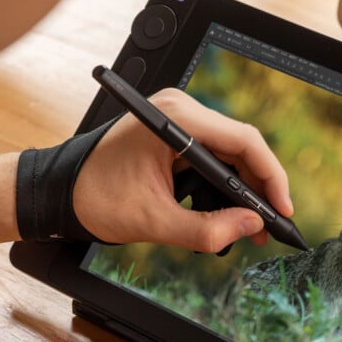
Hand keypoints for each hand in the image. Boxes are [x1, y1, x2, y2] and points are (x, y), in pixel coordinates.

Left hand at [72, 88, 293, 252]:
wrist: (60, 191)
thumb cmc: (94, 196)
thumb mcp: (154, 221)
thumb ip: (207, 230)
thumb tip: (251, 227)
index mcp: (174, 119)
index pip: (243, 140)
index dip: (271, 176)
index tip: (282, 208)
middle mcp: (181, 111)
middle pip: (242, 146)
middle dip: (260, 188)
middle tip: (272, 225)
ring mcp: (180, 121)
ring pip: (232, 153)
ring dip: (246, 189)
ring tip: (254, 226)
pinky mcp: (178, 136)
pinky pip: (216, 158)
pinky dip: (228, 185)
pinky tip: (233, 213)